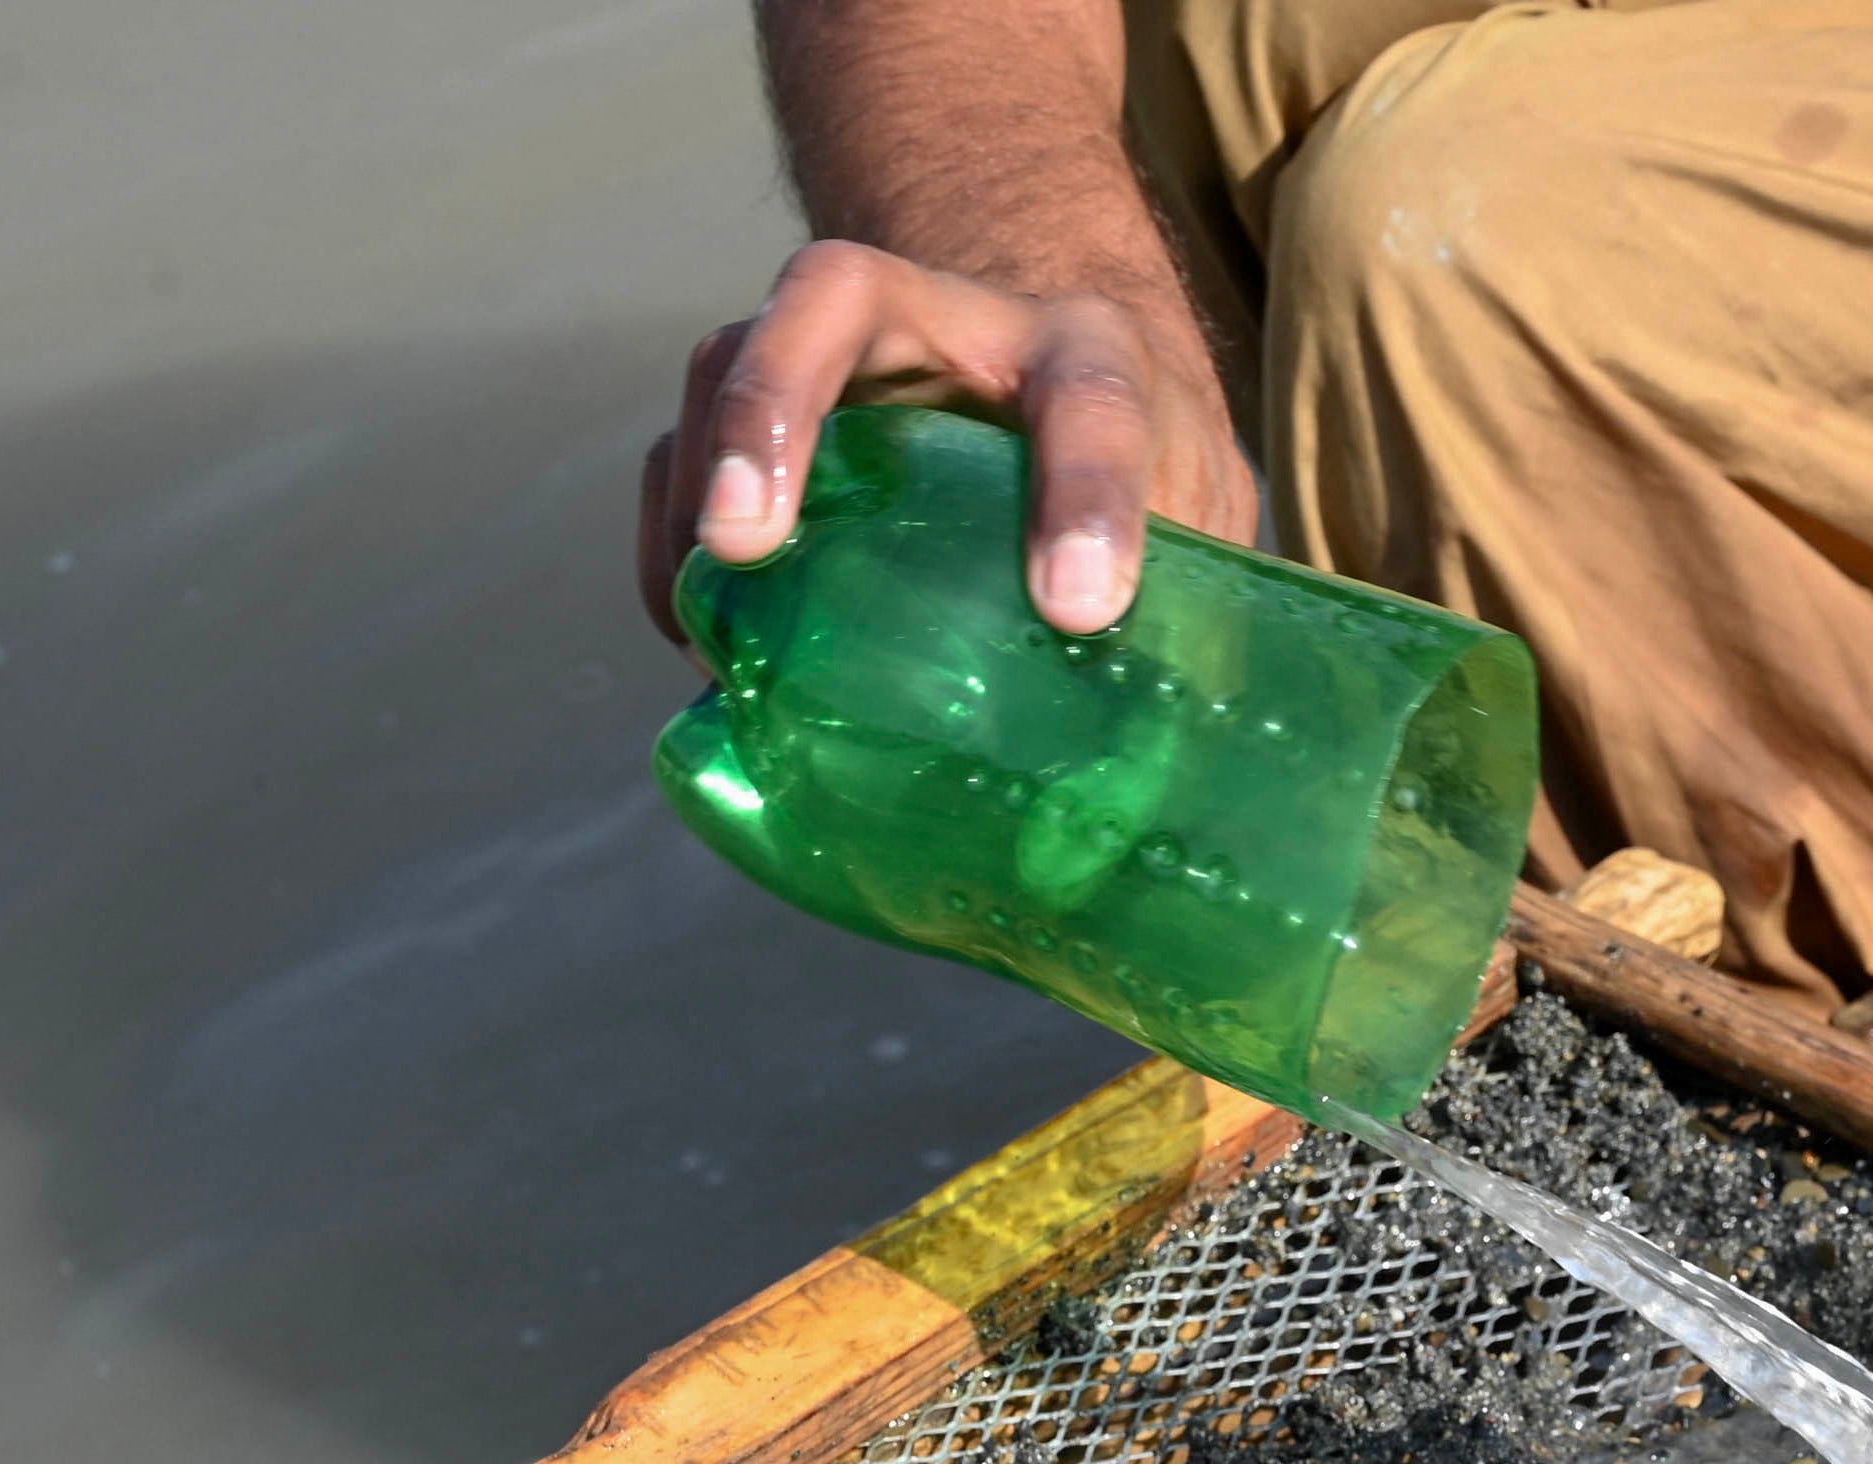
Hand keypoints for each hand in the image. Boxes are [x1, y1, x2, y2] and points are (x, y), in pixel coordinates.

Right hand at [637, 238, 1257, 645]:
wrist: (1075, 387)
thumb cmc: (1146, 471)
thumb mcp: (1199, 522)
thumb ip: (1198, 602)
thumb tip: (1163, 757)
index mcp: (1092, 354)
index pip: (1095, 401)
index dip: (1088, 497)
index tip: (1079, 607)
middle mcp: (951, 321)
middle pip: (839, 297)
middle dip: (776, 403)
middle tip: (751, 537)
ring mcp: (843, 355)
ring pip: (733, 355)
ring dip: (703, 476)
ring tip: (705, 606)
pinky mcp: (777, 416)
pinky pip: (691, 446)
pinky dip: (673, 537)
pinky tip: (695, 633)